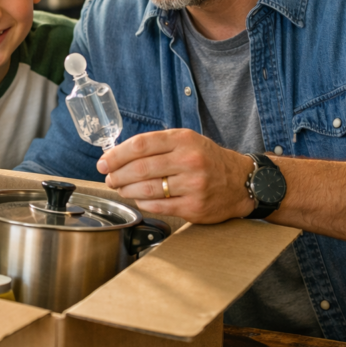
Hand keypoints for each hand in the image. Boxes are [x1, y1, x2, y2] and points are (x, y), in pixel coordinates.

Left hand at [95, 128, 255, 222]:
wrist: (241, 182)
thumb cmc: (207, 160)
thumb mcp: (187, 141)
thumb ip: (157, 145)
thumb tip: (119, 154)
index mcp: (183, 140)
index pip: (141, 145)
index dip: (116, 155)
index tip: (103, 162)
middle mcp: (189, 160)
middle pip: (140, 169)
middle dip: (117, 175)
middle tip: (109, 178)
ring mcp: (193, 185)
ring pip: (147, 189)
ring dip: (127, 190)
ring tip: (121, 188)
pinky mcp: (194, 206)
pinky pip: (158, 206)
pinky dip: (143, 203)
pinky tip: (139, 199)